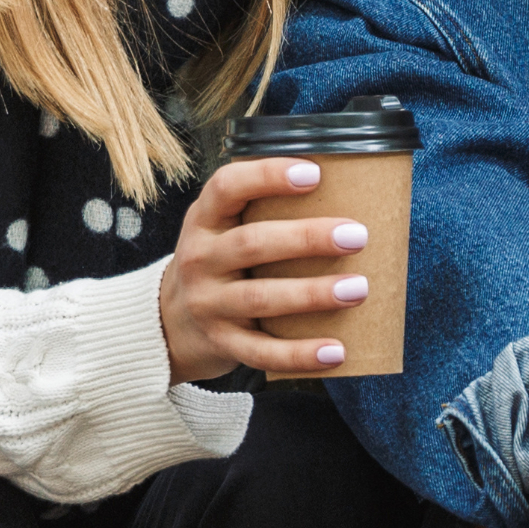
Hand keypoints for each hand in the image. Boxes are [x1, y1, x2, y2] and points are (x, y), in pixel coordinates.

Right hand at [157, 154, 373, 380]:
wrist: (170, 323)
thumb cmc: (219, 262)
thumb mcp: (223, 228)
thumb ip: (262, 209)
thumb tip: (349, 188)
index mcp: (204, 220)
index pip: (227, 187)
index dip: (267, 176)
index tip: (314, 173)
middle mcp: (200, 259)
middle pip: (252, 244)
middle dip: (307, 238)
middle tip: (357, 235)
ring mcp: (209, 304)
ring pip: (261, 298)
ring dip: (312, 294)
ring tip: (358, 288)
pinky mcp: (222, 343)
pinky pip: (262, 352)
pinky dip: (300, 354)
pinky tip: (337, 351)